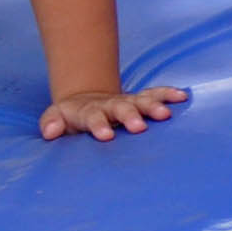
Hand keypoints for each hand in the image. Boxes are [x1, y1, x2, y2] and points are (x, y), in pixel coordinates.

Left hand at [40, 81, 188, 141]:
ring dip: (153, 105)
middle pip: (121, 107)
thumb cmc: (70, 117)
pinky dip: (168, 94)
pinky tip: (182, 97)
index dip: (99, 125)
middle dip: (130, 115)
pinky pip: (155, 94)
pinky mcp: (140, 100)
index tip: (107, 136)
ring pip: (141, 100)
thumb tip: (48, 131)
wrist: (86, 99)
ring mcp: (127, 101)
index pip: (93, 117)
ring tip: (165, 115)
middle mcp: (110, 104)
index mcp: (89, 111)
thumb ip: (51, 123)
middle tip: (139, 127)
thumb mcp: (56, 118)